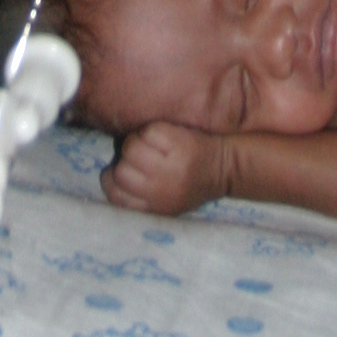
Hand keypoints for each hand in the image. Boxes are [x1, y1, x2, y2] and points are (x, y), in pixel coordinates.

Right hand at [103, 121, 231, 216]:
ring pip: (130, 147)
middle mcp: (159, 189)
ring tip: (152, 145)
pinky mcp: (177, 143)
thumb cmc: (191, 185)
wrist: (226, 168)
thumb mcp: (164, 203)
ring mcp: (169, 165)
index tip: (124, 172)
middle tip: (141, 157)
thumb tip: (110, 176)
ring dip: (136, 141)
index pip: (114, 195)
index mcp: (154, 206)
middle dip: (125, 160)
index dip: (113, 180)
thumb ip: (138, 196)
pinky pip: (148, 131)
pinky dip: (152, 130)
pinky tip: (164, 136)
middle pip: (120, 170)